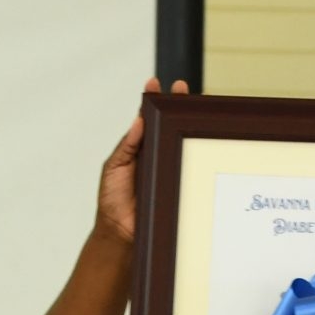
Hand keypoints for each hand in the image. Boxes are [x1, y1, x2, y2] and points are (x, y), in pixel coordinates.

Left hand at [96, 77, 189, 244]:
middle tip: (183, 87)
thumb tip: (138, 120)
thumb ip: (126, 145)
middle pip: (170, 126)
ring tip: (195, 108)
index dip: (153, 100)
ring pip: (183, 143)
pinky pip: (189, 167)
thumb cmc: (113, 201)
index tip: (155, 82)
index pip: (148, 119)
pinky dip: (196, 154)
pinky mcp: (179, 184)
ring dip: (190, 127)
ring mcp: (169, 168)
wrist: (121, 233)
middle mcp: (156, 155)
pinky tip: (201, 141)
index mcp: (138, 148)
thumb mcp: (114, 167)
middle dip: (178, 105)